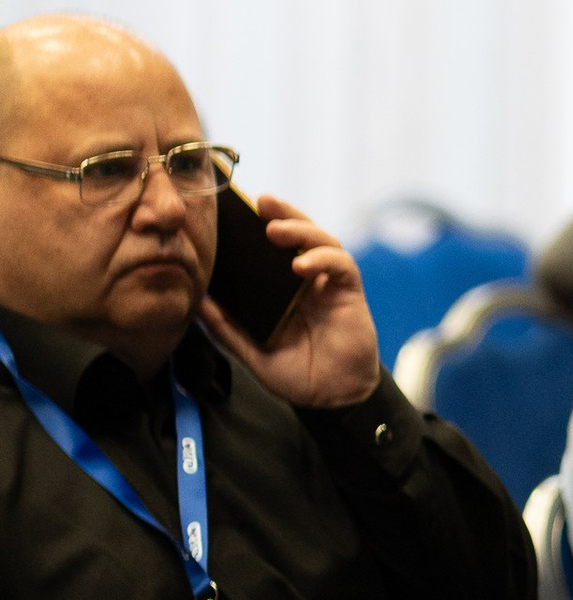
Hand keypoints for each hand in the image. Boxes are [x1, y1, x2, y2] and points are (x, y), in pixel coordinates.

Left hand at [201, 196, 383, 410]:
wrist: (330, 398)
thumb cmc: (295, 373)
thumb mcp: (250, 349)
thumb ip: (226, 326)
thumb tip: (195, 302)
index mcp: (282, 287)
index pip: (272, 247)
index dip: (260, 224)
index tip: (237, 209)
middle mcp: (307, 279)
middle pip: (299, 233)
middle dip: (283, 213)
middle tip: (263, 202)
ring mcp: (328, 284)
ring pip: (322, 241)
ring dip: (301, 230)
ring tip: (276, 229)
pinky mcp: (349, 292)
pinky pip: (341, 265)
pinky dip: (323, 259)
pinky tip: (302, 265)